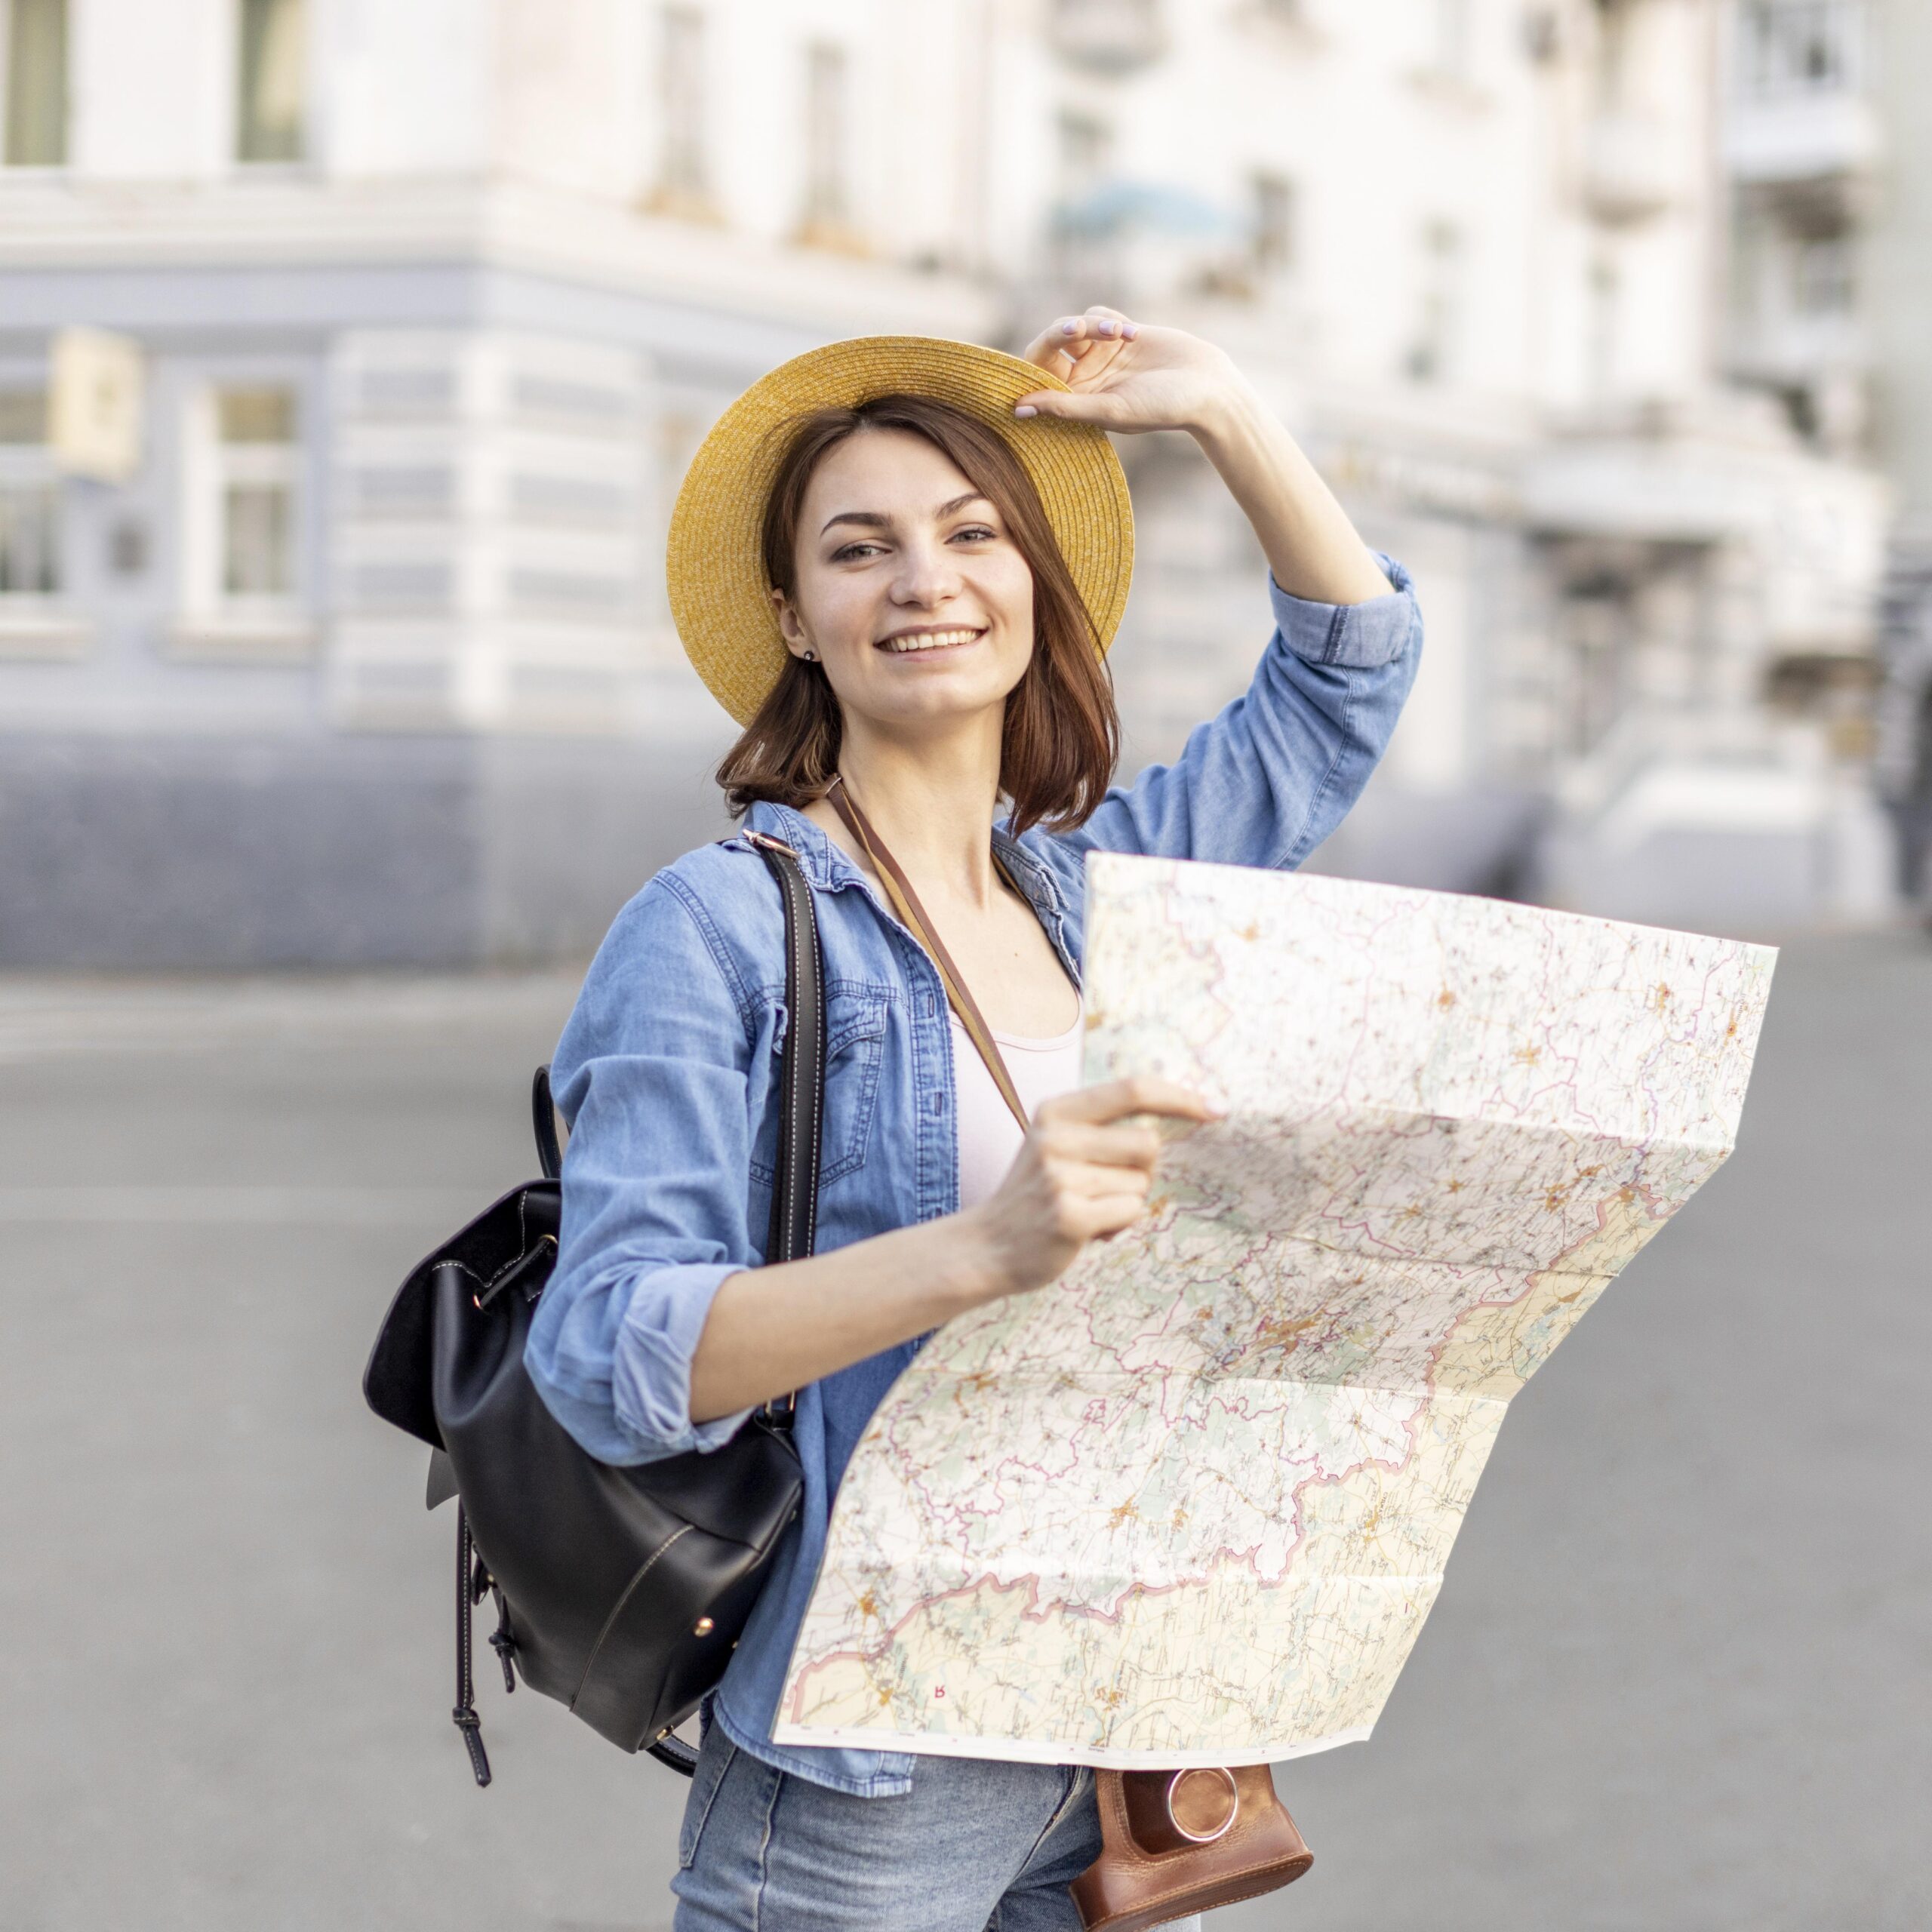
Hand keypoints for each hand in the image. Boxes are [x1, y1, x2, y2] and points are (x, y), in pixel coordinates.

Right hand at [965, 1076, 1218, 1296]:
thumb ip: (1104, 1127)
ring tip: (1089, 1211)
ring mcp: (1059, 1177)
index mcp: (1056, 1111)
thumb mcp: (1058, 1144)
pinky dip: (1119, 1226)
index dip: (1181, 1096)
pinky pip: (1130, 1213)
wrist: (987, 1246)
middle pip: (1147, 1143)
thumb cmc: (1039, 1194)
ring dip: (1126, 1202)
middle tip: (1108, 1189)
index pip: (1133, 1090)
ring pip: (1140, 1184)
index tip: (1217, 1109)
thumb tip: (1186, 1111)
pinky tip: (1087, 1231)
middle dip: (1144, 1171)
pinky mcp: (1068, 1216)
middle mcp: (1055, 1138)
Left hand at [1014, 307, 1248, 439]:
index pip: (1039, 379)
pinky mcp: (1118, 333)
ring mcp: (1101, 355)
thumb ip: (1064, 407)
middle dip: (1062, 333)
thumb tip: (1019, 408)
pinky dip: (1108, 317)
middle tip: (1076, 328)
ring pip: (1074, 325)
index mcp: (1077, 402)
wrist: (1207, 385)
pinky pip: (1096, 313)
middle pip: (1051, 346)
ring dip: (1093, 323)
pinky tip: (1132, 333)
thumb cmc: (1161, 407)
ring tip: (1123, 334)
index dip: (1032, 366)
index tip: (1043, 357)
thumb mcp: (1110, 409)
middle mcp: (1085, 379)